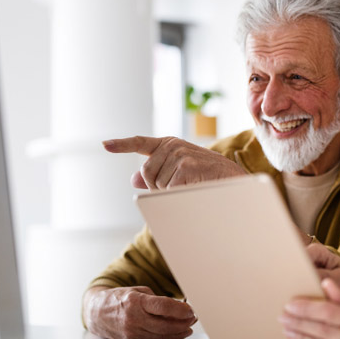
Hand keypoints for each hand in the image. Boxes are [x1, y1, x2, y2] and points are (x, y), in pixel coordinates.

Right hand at [83, 286, 195, 338]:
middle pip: (165, 324)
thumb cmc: (120, 299)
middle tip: (193, 318)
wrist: (98, 313)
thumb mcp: (139, 291)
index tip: (191, 310)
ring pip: (162, 336)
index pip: (163, 306)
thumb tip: (179, 307)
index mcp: (135, 302)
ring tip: (188, 327)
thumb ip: (158, 299)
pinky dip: (167, 338)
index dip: (180, 310)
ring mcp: (132, 333)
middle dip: (183, 323)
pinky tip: (175, 333)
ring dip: (178, 332)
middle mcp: (133, 319)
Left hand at [102, 135, 245, 188]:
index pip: (141, 142)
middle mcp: (172, 145)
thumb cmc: (208, 178)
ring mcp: (179, 154)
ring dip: (171, 192)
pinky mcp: (185, 166)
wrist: (235, 181)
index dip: (122, 144)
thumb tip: (134, 179)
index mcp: (169, 144)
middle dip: (158, 186)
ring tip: (191, 186)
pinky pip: (168, 190)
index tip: (105, 144)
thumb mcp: (180, 172)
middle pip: (146, 173)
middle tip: (182, 187)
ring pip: (157, 184)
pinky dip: (178, 195)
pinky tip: (193, 189)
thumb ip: (156, 174)